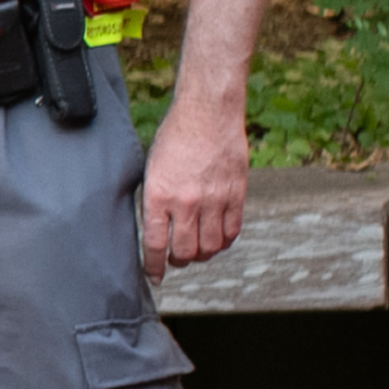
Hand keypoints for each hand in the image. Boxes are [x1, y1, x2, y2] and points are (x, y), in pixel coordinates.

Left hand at [143, 104, 253, 273]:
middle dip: (178, 262)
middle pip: (185, 252)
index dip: (153, 267)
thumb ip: (155, 200)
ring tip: (196, 250)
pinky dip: (224, 242)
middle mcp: (187, 202)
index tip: (153, 276)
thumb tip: (156, 231)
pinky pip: (232, 231)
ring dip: (202, 255)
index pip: (155, 245)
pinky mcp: (236, 194)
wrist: (208, 111)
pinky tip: (216, 238)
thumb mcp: (152, 168)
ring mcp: (214, 199)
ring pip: (210, 246)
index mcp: (158, 195)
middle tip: (176, 260)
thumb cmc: (175, 136)